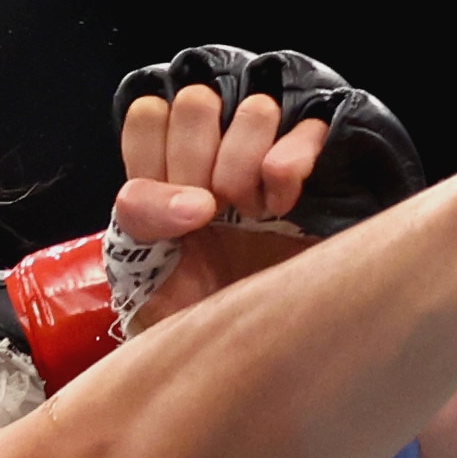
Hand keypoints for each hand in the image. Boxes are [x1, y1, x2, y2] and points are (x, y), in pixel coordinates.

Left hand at [112, 79, 318, 331]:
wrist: (255, 354)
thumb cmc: (195, 317)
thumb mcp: (142, 277)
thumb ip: (142, 218)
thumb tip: (199, 200)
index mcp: (164, 173)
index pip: (148, 113)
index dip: (156, 156)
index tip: (174, 212)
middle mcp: (212, 156)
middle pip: (197, 102)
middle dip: (199, 161)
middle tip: (212, 214)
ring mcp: (264, 161)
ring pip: (254, 110)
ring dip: (246, 164)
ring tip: (251, 213)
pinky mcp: (314, 173)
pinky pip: (309, 130)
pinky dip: (293, 162)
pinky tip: (283, 205)